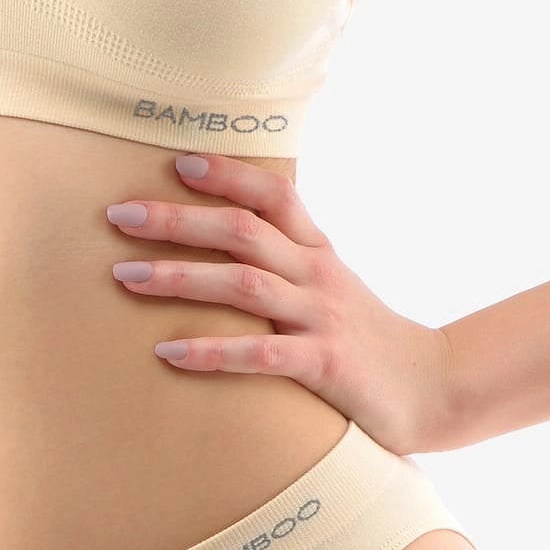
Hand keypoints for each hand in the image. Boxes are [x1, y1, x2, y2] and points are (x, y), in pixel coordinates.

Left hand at [105, 150, 456, 456]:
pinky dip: (212, 350)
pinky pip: (260, 354)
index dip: (227, 174)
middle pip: (243, 231)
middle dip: (177, 220)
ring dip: (179, 278)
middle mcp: (317, 274)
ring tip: (124, 277)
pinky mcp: (325, 366)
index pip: (273, 194)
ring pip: (244, 284)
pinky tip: (168, 351)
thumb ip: (286, 257)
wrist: (430, 387)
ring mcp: (321, 317)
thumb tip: (222, 232)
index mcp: (317, 249)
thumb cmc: (363, 335)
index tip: (177, 162)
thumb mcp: (328, 283)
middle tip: (119, 215)